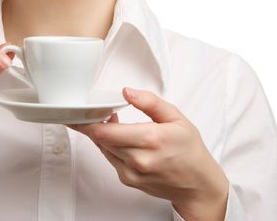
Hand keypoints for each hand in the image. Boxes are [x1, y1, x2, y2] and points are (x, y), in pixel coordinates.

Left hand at [68, 87, 228, 220]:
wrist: (197, 184)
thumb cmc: (189, 150)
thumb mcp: (176, 118)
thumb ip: (150, 102)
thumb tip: (127, 91)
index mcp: (150, 139)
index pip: (106, 132)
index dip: (88, 121)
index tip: (80, 112)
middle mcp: (138, 159)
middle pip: (100, 139)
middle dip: (93, 123)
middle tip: (93, 111)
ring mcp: (131, 172)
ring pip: (103, 148)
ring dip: (102, 134)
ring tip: (113, 121)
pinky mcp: (128, 180)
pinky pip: (110, 158)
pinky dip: (110, 146)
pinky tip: (121, 138)